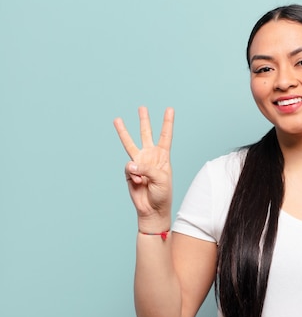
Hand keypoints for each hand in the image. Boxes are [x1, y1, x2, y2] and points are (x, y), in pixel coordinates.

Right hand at [113, 106, 173, 228]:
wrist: (152, 209)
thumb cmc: (162, 194)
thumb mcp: (161, 179)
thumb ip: (146, 169)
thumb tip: (130, 165)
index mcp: (163, 156)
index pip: (166, 135)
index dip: (167, 122)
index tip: (170, 109)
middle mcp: (150, 156)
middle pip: (146, 135)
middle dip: (144, 121)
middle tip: (142, 107)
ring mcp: (139, 163)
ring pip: (130, 144)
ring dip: (124, 132)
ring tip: (117, 119)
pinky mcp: (129, 172)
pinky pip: (129, 169)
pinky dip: (134, 176)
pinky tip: (140, 183)